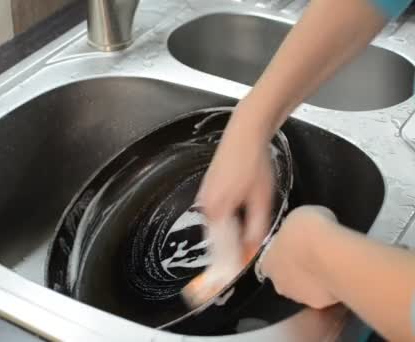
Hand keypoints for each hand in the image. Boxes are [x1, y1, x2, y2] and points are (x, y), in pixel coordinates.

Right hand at [197, 123, 273, 259]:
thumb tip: (252, 249)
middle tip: (243, 259)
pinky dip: (226, 223)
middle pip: (216, 237)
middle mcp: (204, 205)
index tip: (237, 271)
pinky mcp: (207, 189)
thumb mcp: (262, 199)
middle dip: (229, 249)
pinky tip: (239, 223)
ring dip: (229, 236)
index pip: (221, 246)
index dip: (230, 260)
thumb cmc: (255, 164)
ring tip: (244, 244)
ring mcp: (204, 197)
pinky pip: (216, 214)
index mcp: (216, 210)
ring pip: (217, 225)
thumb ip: (256, 227)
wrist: (245, 134)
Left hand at [260, 205, 338, 308]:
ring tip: (330, 264)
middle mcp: (278, 282)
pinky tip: (339, 275)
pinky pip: (322, 294)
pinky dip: (329, 287)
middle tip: (315, 255)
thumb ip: (294, 231)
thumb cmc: (308, 229)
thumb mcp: (297, 218)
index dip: (285, 252)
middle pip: (286, 276)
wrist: (331, 253)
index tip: (299, 244)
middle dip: (298, 268)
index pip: (271, 259)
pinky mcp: (317, 304)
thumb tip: (301, 231)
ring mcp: (297, 296)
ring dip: (313, 279)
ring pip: (304, 288)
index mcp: (267, 261)